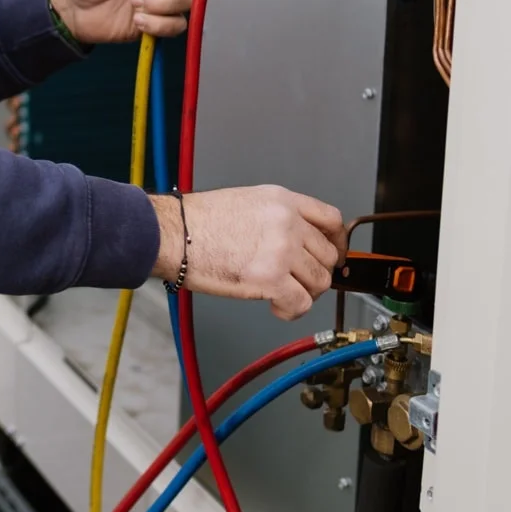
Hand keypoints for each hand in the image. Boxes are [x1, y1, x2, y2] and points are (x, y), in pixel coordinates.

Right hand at [150, 186, 346, 320]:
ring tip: (282, 294)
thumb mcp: (247, 202)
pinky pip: (301, 303)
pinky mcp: (271, 279)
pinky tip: (276, 307)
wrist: (173, 234)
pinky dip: (292, 310)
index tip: (333, 255)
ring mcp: (282, 250)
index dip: (337, 243)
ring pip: (318, 282)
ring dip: (304, 293)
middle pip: (327, 255)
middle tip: (297, 281)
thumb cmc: (197, 221)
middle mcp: (288, 223)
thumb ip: (277, 217)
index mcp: (282, 201)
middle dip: (316, 273)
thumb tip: (296, 242)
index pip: (332, 220)